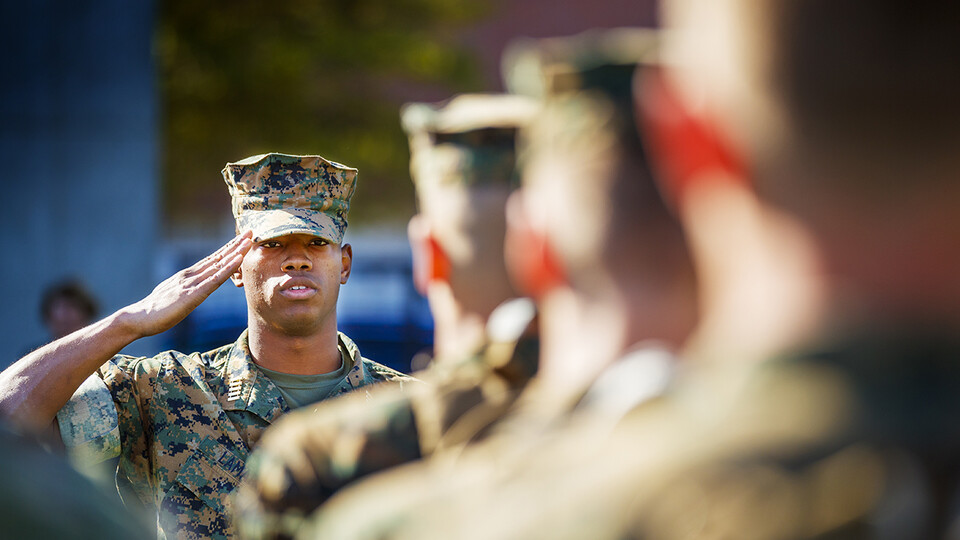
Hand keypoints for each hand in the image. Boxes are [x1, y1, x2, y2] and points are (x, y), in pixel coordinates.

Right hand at [123, 231, 252, 337]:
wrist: (138, 318)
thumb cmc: (155, 311)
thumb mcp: (175, 296)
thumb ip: (186, 290)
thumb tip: (194, 290)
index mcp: (187, 276)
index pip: (211, 259)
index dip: (227, 249)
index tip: (240, 239)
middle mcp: (190, 275)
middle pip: (217, 257)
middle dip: (235, 244)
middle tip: (250, 231)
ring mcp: (192, 283)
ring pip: (218, 265)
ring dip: (235, 252)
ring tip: (248, 241)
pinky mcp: (193, 294)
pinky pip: (215, 280)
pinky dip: (228, 268)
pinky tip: (239, 260)